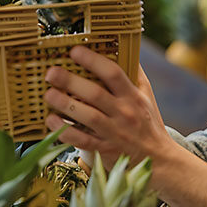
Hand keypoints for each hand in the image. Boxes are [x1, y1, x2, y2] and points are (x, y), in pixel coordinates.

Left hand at [44, 45, 172, 169]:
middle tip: (51, 72)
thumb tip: (122, 49)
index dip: (93, 61)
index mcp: (133, 95)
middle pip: (95, 93)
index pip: (114, 73)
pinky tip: (50, 121)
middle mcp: (124, 112)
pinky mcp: (105, 149)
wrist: (157, 157)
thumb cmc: (148, 121)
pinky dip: (65, 131)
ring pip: (87, 116)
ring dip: (65, 104)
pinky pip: (82, 140)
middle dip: (71, 81)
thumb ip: (134, 73)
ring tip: (48, 94)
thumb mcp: (146, 95)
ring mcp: (114, 132)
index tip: (75, 51)